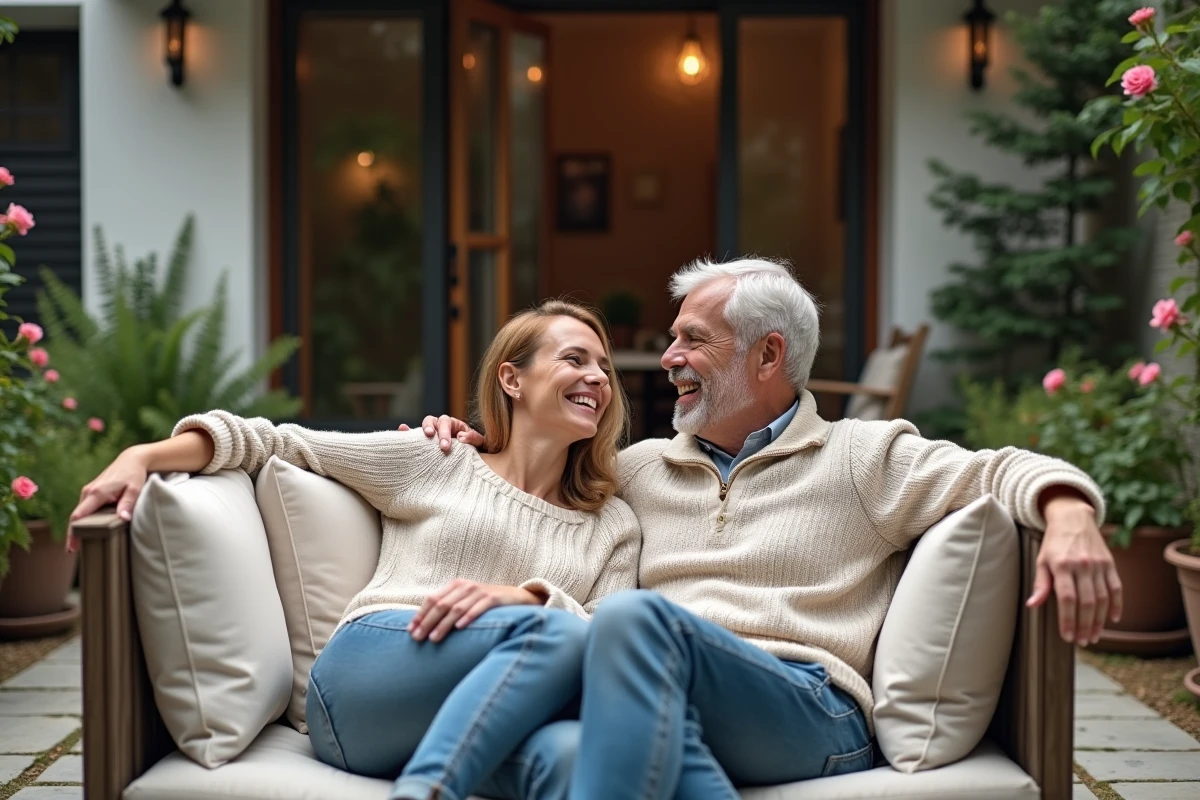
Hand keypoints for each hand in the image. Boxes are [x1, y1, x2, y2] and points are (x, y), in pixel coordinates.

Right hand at [66, 446, 150, 552]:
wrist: (131, 460)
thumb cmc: (134, 475)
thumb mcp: (135, 489)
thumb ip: (128, 503)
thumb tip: (124, 518)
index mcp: (97, 493)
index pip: (79, 516)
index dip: (73, 532)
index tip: (71, 547)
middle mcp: (88, 492)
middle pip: (76, 516)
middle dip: (74, 533)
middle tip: (74, 551)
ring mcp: (88, 491)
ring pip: (80, 512)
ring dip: (79, 526)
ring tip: (80, 544)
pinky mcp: (91, 492)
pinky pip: (85, 508)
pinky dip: (84, 519)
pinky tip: (87, 530)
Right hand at [398, 415, 484, 452]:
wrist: (469, 460)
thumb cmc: (473, 449)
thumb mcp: (478, 443)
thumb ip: (473, 438)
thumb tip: (462, 437)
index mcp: (452, 424)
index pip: (446, 422)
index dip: (444, 433)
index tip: (445, 446)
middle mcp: (440, 426)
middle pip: (432, 421)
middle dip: (432, 431)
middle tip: (433, 445)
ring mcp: (430, 434)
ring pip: (422, 426)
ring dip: (418, 430)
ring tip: (416, 438)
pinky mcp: (423, 443)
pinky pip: (413, 435)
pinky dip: (406, 432)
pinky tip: (401, 430)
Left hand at [409, 579, 542, 641]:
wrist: (515, 597)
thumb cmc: (485, 603)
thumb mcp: (465, 601)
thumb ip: (448, 608)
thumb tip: (424, 626)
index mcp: (455, 585)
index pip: (432, 599)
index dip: (420, 614)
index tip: (410, 630)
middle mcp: (465, 586)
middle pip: (441, 605)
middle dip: (427, 622)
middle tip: (418, 638)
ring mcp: (479, 592)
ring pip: (456, 609)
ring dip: (443, 625)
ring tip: (434, 638)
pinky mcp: (493, 598)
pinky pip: (478, 608)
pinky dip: (467, 617)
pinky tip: (460, 628)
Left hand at [1027, 492, 1122, 645]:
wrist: (1073, 517)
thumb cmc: (1053, 542)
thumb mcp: (1041, 560)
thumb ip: (1040, 584)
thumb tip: (1033, 605)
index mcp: (1062, 565)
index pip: (1067, 599)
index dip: (1068, 620)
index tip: (1067, 637)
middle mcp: (1082, 565)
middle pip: (1087, 602)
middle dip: (1085, 626)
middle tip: (1083, 642)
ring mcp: (1099, 565)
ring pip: (1103, 598)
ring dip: (1099, 621)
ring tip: (1094, 636)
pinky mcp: (1110, 564)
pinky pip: (1116, 588)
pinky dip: (1116, 605)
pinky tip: (1113, 620)